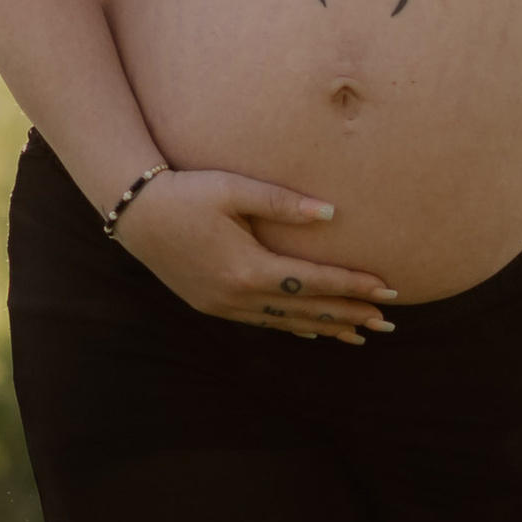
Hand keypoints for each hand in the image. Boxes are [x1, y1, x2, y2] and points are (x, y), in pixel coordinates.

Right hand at [112, 166, 397, 343]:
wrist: (134, 213)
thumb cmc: (185, 192)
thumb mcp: (233, 188)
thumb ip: (282, 203)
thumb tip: (331, 214)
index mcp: (247, 268)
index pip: (313, 282)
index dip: (352, 286)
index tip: (386, 289)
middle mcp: (238, 296)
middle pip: (306, 310)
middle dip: (349, 314)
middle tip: (387, 320)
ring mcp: (223, 306)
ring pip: (287, 322)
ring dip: (326, 327)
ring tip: (361, 333)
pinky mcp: (213, 305)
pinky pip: (264, 322)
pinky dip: (293, 327)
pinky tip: (313, 331)